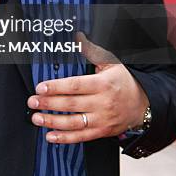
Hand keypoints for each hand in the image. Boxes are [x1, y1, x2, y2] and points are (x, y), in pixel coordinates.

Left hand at [27, 32, 148, 143]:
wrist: (143, 104)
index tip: (41, 87)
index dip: (56, 87)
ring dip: (52, 121)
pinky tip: (50, 136)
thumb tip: (78, 36)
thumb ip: (92, 51)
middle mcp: (102, 103)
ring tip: (36, 118)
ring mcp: (102, 119)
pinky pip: (81, 137)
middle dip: (49, 104)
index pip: (75, 85)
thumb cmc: (123, 81)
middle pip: (71, 104)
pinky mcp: (102, 132)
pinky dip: (65, 138)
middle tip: (33, 102)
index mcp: (102, 84)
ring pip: (74, 122)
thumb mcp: (111, 63)